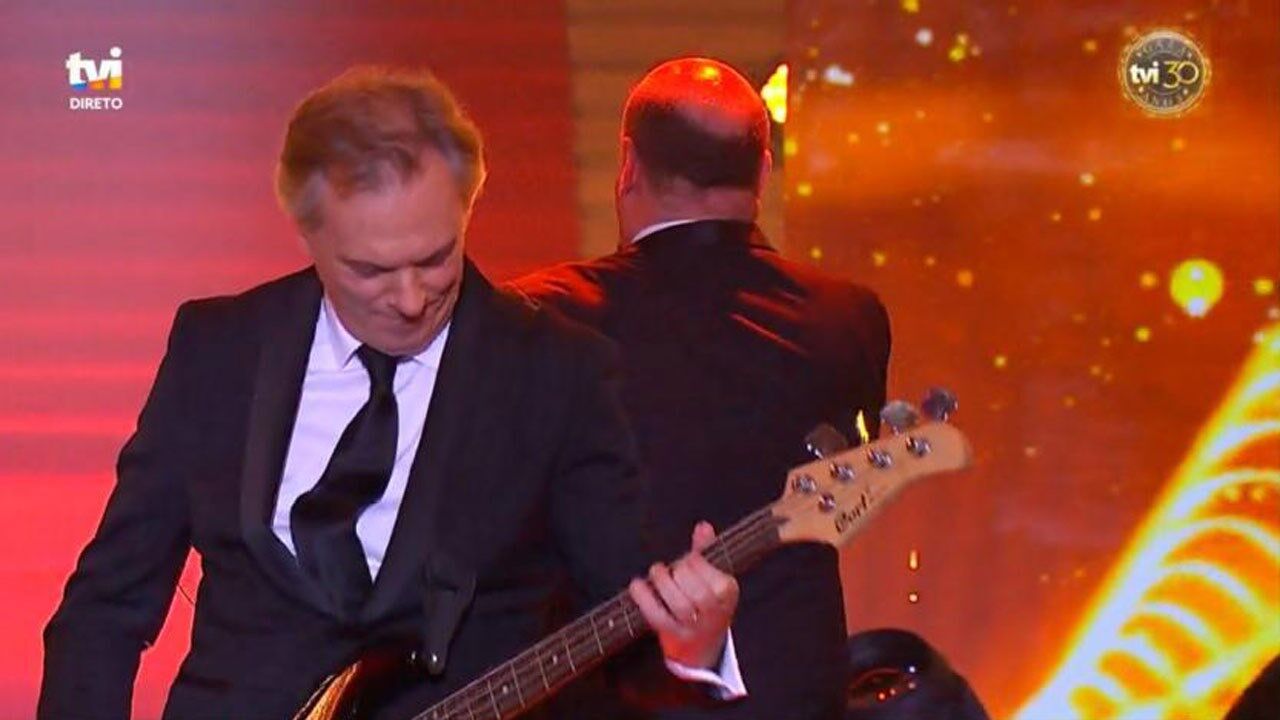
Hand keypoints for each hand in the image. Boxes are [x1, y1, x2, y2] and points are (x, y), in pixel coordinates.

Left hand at [628, 521, 738, 669]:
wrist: (705, 646)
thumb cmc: (708, 603)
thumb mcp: (713, 577)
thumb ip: (705, 551)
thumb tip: (703, 526)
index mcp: (727, 594)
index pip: (712, 575)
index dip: (695, 562)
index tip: (688, 559)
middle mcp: (714, 613)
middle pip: (697, 591)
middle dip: (680, 573)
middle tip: (671, 568)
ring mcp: (695, 628)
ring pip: (680, 605)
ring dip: (663, 583)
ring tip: (656, 571)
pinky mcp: (674, 636)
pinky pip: (658, 617)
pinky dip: (644, 600)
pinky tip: (636, 585)